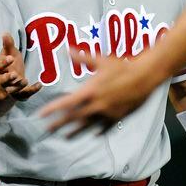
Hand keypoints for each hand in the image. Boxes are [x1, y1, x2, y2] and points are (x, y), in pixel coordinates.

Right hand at [0, 33, 41, 101]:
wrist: (11, 79)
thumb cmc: (10, 64)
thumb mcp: (9, 53)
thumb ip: (8, 45)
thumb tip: (5, 33)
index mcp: (0, 70)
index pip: (0, 66)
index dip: (5, 62)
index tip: (10, 57)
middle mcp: (4, 80)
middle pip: (3, 80)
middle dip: (8, 78)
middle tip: (14, 75)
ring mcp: (11, 88)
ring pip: (12, 89)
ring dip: (18, 86)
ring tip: (25, 80)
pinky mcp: (19, 94)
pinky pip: (25, 94)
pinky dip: (32, 90)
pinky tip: (40, 84)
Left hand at [40, 49, 160, 136]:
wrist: (144, 76)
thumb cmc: (122, 66)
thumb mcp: (101, 60)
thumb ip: (82, 57)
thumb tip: (67, 49)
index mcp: (90, 91)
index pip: (66, 103)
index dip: (52, 109)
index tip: (41, 115)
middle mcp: (96, 105)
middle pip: (73, 118)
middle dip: (59, 124)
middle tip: (47, 129)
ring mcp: (107, 113)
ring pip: (87, 126)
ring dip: (74, 132)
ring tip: (65, 136)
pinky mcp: (118, 117)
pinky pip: (105, 127)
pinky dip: (98, 131)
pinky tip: (93, 134)